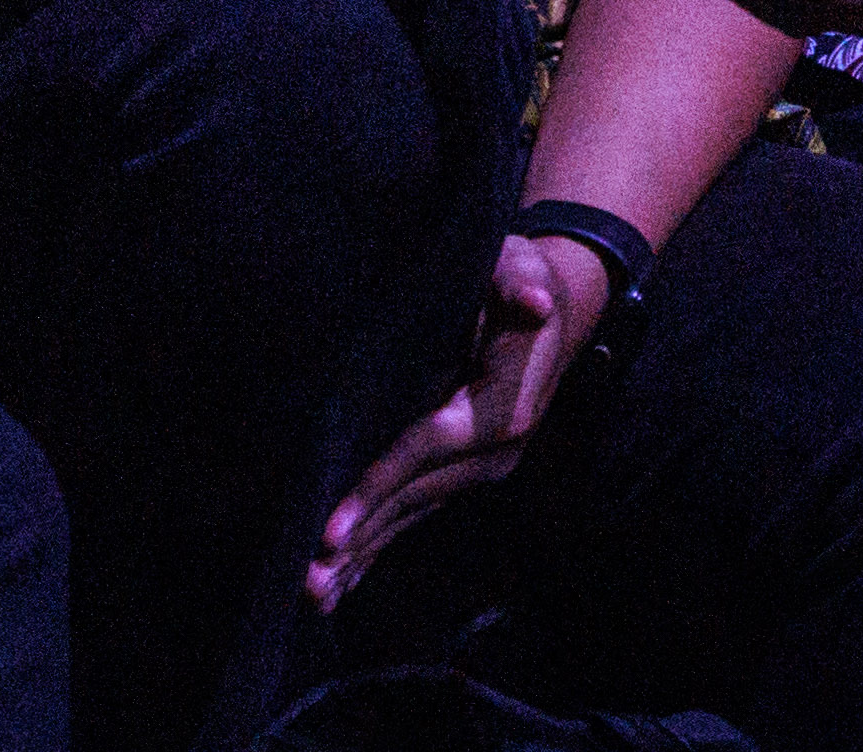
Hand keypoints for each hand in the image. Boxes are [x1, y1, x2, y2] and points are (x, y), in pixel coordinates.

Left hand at [306, 227, 610, 610]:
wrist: (555, 305)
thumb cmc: (518, 277)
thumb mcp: (519, 267)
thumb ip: (520, 284)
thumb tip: (534, 302)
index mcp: (500, 409)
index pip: (423, 451)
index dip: (376, 487)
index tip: (331, 529)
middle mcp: (492, 452)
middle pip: (411, 500)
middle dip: (358, 540)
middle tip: (307, 582)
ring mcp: (480, 469)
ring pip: (411, 516)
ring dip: (364, 556)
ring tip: (315, 596)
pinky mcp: (463, 473)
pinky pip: (416, 512)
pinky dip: (380, 543)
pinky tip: (347, 578)